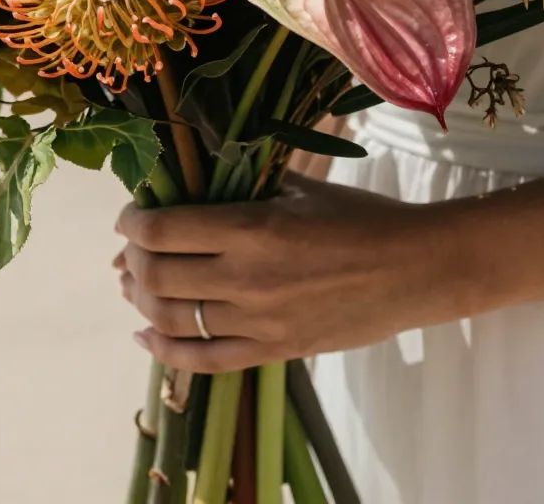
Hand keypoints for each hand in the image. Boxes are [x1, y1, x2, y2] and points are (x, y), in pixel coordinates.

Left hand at [115, 172, 474, 372]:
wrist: (415, 270)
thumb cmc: (360, 219)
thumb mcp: (298, 188)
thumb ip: (243, 186)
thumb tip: (192, 183)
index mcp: (251, 229)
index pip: (163, 229)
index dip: (133, 223)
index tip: (129, 216)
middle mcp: (247, 279)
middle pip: (157, 276)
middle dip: (131, 261)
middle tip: (128, 251)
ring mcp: (258, 321)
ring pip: (172, 320)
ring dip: (139, 302)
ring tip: (130, 287)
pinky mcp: (273, 351)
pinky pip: (204, 360)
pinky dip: (165, 352)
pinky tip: (145, 337)